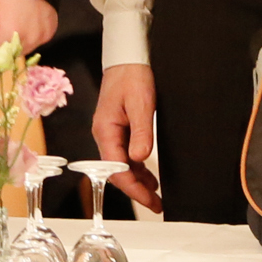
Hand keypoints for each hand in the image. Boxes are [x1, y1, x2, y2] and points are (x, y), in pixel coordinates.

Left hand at [0, 0, 58, 62]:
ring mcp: (42, 38)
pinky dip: (27, 39)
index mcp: (11, 35)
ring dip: (13, 45)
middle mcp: (29, 41)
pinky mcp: (50, 33)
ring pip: (21, 53)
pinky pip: (34, 44)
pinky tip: (24, 23)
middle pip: (7, 58)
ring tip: (10, 23)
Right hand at [89, 63, 163, 212]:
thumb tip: (140, 159)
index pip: (116, 169)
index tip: (149, 199)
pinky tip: (149, 177)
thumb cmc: (132, 75)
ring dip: (138, 181)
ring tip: (156, 196)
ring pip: (122, 165)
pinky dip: (137, 168)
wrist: (128, 56)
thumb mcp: (141, 104)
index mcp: (105, 130)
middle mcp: (104, 134)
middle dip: (136, 190)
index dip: (132, 188)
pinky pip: (126, 154)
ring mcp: (111, 132)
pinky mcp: (119, 128)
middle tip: (156, 204)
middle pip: (117, 171)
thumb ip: (140, 133)